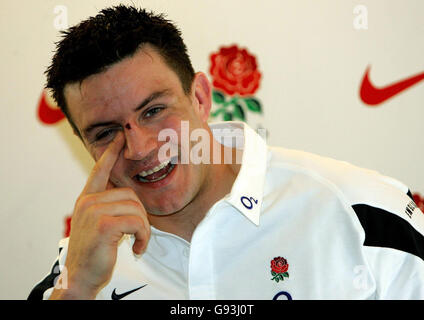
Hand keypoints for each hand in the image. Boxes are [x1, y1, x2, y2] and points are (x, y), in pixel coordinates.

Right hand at [50, 131, 149, 298]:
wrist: (79, 277)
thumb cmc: (93, 253)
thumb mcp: (97, 225)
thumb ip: (107, 208)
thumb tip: (130, 198)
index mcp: (87, 199)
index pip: (100, 170)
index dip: (111, 153)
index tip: (120, 137)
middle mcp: (88, 201)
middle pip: (130, 194)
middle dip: (141, 216)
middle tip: (138, 234)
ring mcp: (94, 211)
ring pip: (136, 209)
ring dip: (143, 229)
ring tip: (137, 242)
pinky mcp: (104, 224)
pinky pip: (137, 222)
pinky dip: (143, 237)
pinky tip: (137, 249)